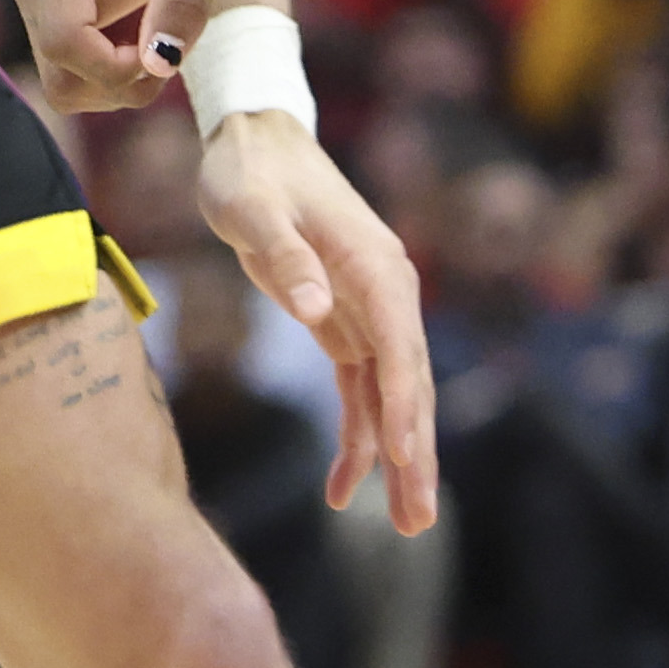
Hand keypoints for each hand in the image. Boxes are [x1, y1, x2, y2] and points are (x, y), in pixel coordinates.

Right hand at [8, 0, 263, 113]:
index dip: (117, 68)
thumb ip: (185, 2)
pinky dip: (116, 71)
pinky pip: (73, 69)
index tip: (168, 52)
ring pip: (64, 81)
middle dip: (121, 81)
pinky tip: (150, 35)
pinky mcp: (53, 8)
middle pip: (59, 73)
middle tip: (172, 49)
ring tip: (163, 37)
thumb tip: (160, 63)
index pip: (63, 40)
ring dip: (119, 81)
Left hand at [195, 112, 435, 533]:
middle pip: (410, 383)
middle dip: (415, 453)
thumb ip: (283, 254)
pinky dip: (358, 436)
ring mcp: (370, 311)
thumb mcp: (251, 207)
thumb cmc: (249, 172)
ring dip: (397, 459)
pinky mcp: (345, 323)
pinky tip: (345, 486)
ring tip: (405, 524)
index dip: (403, 402)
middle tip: (419, 519)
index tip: (402, 454)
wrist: (254, 143)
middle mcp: (385, 291)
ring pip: (393, 396)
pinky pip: (361, 391)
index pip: (398, 344)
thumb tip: (316, 309)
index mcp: (373, 265)